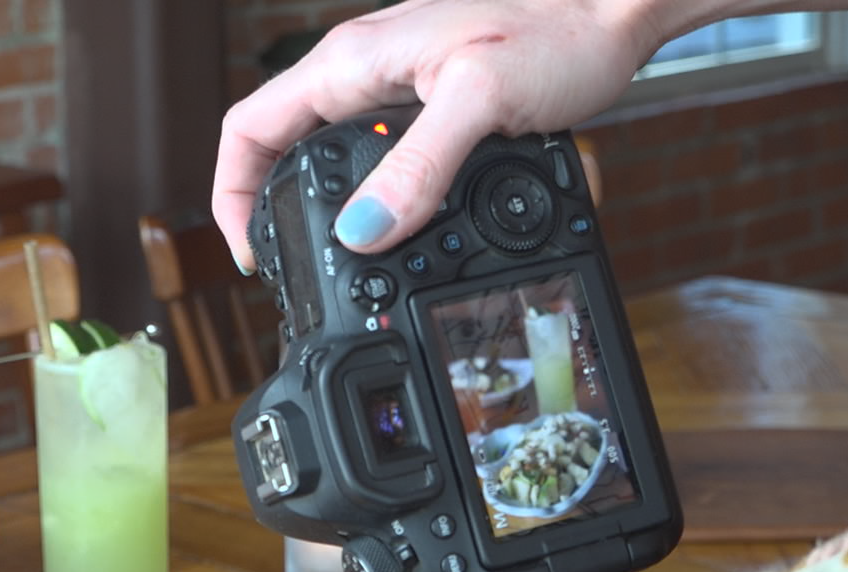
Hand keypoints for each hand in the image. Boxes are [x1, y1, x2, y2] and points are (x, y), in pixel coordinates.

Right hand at [212, 0, 661, 270]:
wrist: (613, 11)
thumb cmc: (559, 30)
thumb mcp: (480, 100)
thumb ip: (418, 167)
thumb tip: (362, 232)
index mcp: (351, 64)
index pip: (250, 127)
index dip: (234, 194)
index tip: (252, 251)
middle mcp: (361, 74)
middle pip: (280, 147)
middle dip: (273, 210)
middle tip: (289, 269)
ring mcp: (393, 89)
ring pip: (326, 157)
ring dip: (322, 210)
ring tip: (333, 261)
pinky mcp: (426, 106)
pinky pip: (372, 157)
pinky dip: (370, 199)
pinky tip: (392, 228)